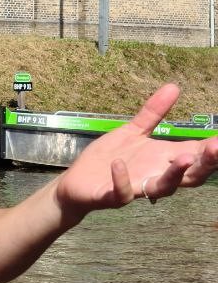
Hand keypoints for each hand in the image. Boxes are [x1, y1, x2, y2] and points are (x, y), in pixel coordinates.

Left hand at [55, 83, 217, 217]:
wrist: (77, 182)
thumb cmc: (109, 158)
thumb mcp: (132, 131)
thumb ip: (153, 113)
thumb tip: (174, 86)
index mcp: (162, 160)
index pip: (194, 154)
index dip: (211, 149)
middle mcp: (155, 175)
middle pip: (188, 174)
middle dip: (204, 163)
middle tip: (217, 148)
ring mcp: (135, 187)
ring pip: (163, 188)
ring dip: (175, 175)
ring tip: (184, 157)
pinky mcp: (112, 196)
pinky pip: (121, 192)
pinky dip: (122, 180)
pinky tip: (119, 164)